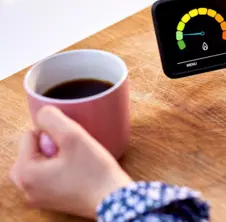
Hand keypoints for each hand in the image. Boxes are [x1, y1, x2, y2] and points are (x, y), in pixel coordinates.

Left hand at [9, 106, 131, 218]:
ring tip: (77, 161)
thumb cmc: (95, 172)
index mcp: (25, 172)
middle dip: (51, 146)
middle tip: (73, 153)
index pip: (30, 134)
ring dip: (57, 156)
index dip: (53, 133)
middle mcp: (26, 187)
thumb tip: (44, 114)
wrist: (113, 198)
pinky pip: (49, 175)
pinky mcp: (52, 200)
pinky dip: (61, 169)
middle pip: (32, 149)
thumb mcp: (73, 135)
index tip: (70, 145)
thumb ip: (52, 118)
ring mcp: (38, 196)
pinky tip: (79, 171)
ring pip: (41, 161)